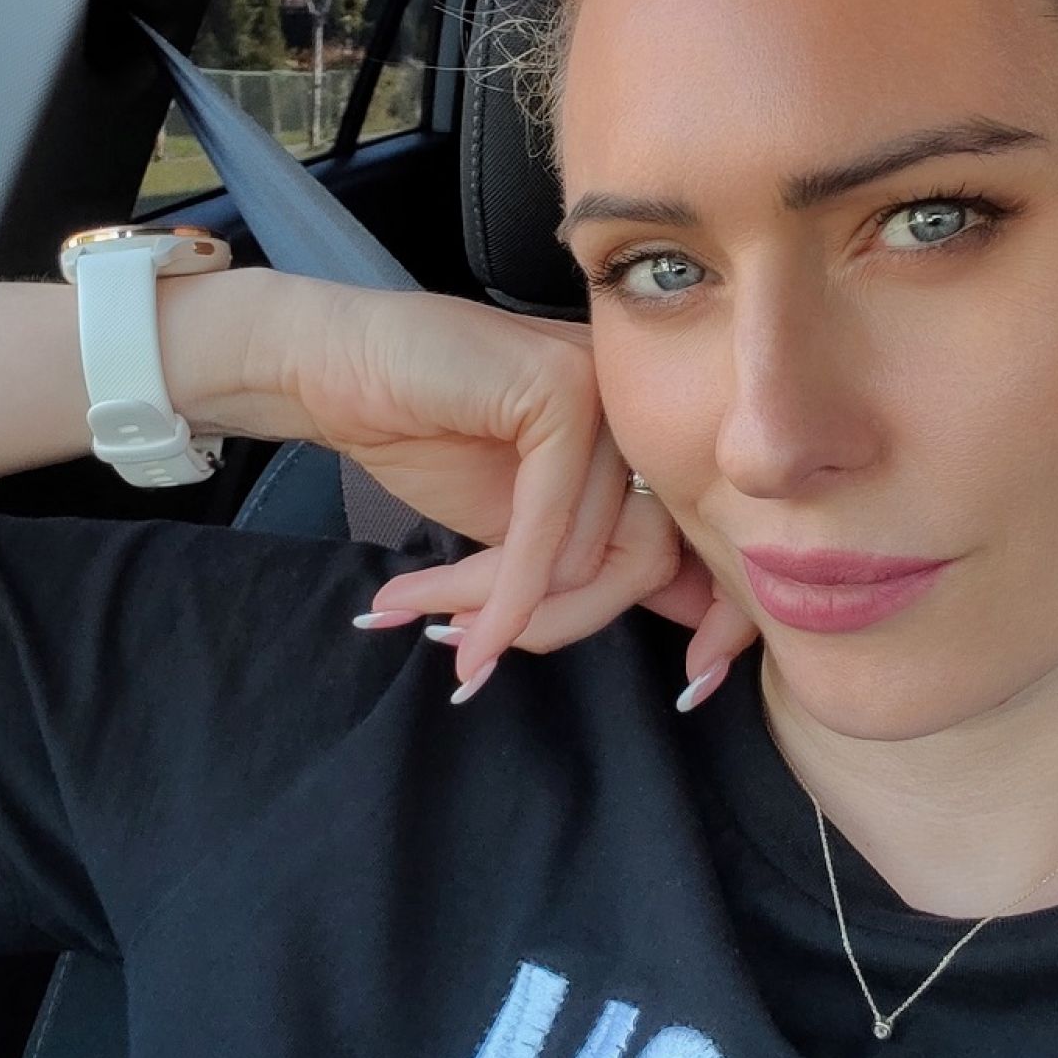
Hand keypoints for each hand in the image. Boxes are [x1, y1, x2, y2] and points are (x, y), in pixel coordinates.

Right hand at [273, 278, 758, 700]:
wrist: (336, 368)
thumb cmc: (424, 436)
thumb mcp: (527, 526)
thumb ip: (597, 564)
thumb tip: (698, 649)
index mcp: (644, 440)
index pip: (710, 540)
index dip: (721, 623)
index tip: (696, 689)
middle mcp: (640, 412)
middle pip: (648, 560)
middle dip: (562, 623)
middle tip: (476, 654)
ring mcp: (608, 393)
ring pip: (598, 552)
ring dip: (508, 605)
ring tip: (435, 615)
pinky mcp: (563, 391)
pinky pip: (549, 523)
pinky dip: (506, 588)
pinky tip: (460, 625)